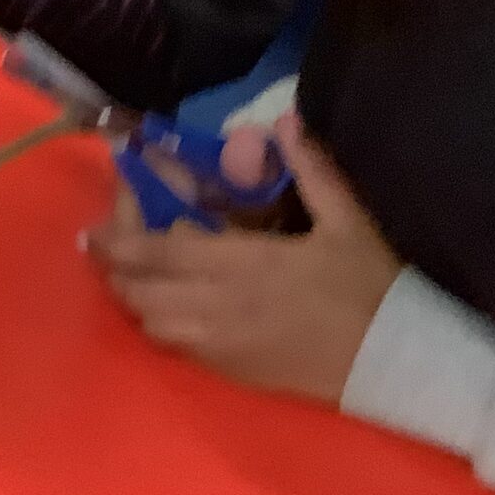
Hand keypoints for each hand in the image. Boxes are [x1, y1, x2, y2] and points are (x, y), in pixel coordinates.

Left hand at [86, 111, 402, 402]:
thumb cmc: (373, 289)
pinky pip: (177, 349)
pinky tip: (169, 307)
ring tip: (135, 273)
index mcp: (243, 265)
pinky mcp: (234, 373)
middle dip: (117, 266)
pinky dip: (160, 325)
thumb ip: (313, 170)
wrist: (402, 365)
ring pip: (151, 322)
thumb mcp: (348, 222)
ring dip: (135, 296)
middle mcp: (219, 308)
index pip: (159, 252)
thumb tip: (285, 121)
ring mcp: (223, 346)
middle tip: (109, 244)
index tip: (93, 226)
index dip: (120, 238)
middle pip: (141, 290)